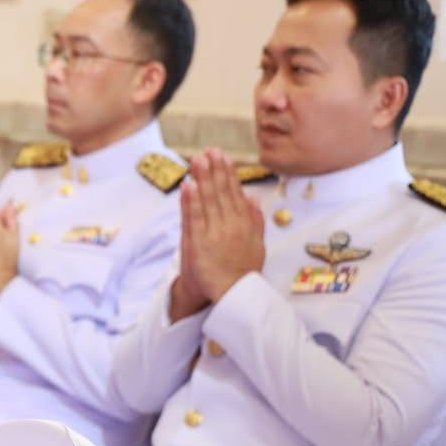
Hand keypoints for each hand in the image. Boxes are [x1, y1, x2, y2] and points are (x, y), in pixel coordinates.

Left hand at [170, 148, 264, 320]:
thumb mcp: (256, 245)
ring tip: (198, 160)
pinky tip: (189, 185)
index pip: (235, 193)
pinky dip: (191, 201)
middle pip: (221, 193)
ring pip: (208, 201)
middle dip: (215, 170)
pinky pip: (194, 218)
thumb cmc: (241, 270)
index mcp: (244, 224)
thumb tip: (252, 197)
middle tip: (209, 150)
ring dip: (203, 179)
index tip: (223, 156)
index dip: (228, 173)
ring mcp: (214, 234)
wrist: (230, 295)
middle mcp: (231, 226)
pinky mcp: (199, 244)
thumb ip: (255, 220)